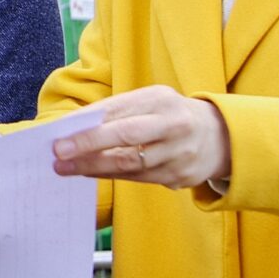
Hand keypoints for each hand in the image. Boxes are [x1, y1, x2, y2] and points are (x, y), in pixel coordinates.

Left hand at [48, 85, 230, 189]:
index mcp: (161, 99)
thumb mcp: (149, 102)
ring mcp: (179, 153)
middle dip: (88, 145)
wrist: (219, 137)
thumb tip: (72, 126)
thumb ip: (116, 112)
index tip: (59, 133)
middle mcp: (173, 124)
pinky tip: (90, 172)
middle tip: (59, 154)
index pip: (118, 109)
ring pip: (129, 163)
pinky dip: (110, 175)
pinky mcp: (180, 176)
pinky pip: (138, 178)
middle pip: (126, 136)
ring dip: (93, 166)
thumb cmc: (169, 115)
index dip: (88, 123)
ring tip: (67, 167)